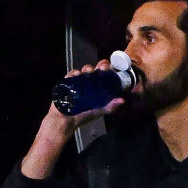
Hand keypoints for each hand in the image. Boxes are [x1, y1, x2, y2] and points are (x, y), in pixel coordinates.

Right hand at [22, 60, 124, 178]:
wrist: (66, 121)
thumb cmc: (83, 115)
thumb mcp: (99, 111)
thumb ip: (110, 106)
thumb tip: (122, 100)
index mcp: (97, 87)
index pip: (104, 75)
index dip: (108, 70)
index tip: (110, 69)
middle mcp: (88, 83)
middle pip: (95, 70)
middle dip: (99, 66)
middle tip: (102, 68)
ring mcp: (77, 82)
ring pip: (83, 70)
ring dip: (87, 69)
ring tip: (89, 72)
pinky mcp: (67, 83)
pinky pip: (70, 75)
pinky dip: (74, 73)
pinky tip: (77, 75)